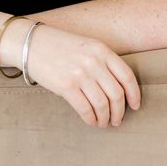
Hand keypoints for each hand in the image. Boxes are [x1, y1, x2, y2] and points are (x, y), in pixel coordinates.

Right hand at [24, 25, 140, 127]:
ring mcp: (80, 73)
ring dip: (105, 118)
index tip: (135, 105)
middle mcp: (93, 61)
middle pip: (116, 94)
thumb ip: (102, 61)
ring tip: (103, 122)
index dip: (134, 94)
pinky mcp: (66, 86)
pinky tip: (91, 120)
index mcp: (101, 49)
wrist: (32, 43)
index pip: (127, 76)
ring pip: (102, 105)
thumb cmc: (60, 46)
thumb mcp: (86, 46)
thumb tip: (118, 89)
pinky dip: (91, 119)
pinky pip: (85, 109)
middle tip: (117, 120)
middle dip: (119, 112)